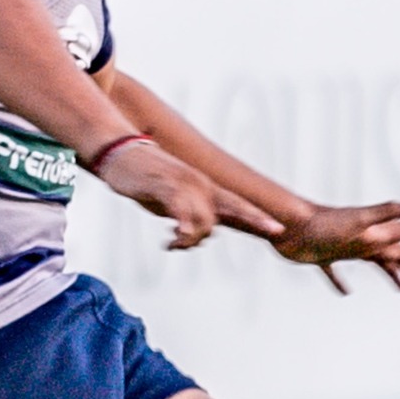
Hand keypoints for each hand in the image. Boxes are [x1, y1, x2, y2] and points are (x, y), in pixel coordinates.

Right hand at [96, 140, 281, 249]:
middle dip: (206, 237)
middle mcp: (201, 184)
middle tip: (182, 244)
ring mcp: (184, 184)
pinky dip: (183, 226)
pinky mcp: (165, 185)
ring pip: (202, 220)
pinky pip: (181, 210)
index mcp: (205, 188)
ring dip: (188, 240)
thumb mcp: (172, 201)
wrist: (121, 154)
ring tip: (171, 242)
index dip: (258, 218)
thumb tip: (194, 236)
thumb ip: (188, 216)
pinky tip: (177, 238)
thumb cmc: (147, 180)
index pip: (238, 205)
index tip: (279, 230)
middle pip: (219, 218)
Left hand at [271, 200, 399, 293]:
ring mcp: (344, 248)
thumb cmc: (323, 223)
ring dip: (390, 274)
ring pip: (374, 263)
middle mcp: (363, 239)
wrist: (288, 225)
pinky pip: (337, 273)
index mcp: (375, 233)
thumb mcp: (359, 220)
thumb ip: (387, 213)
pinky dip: (343, 282)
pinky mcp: (323, 257)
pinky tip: (346, 293)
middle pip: (395, 255)